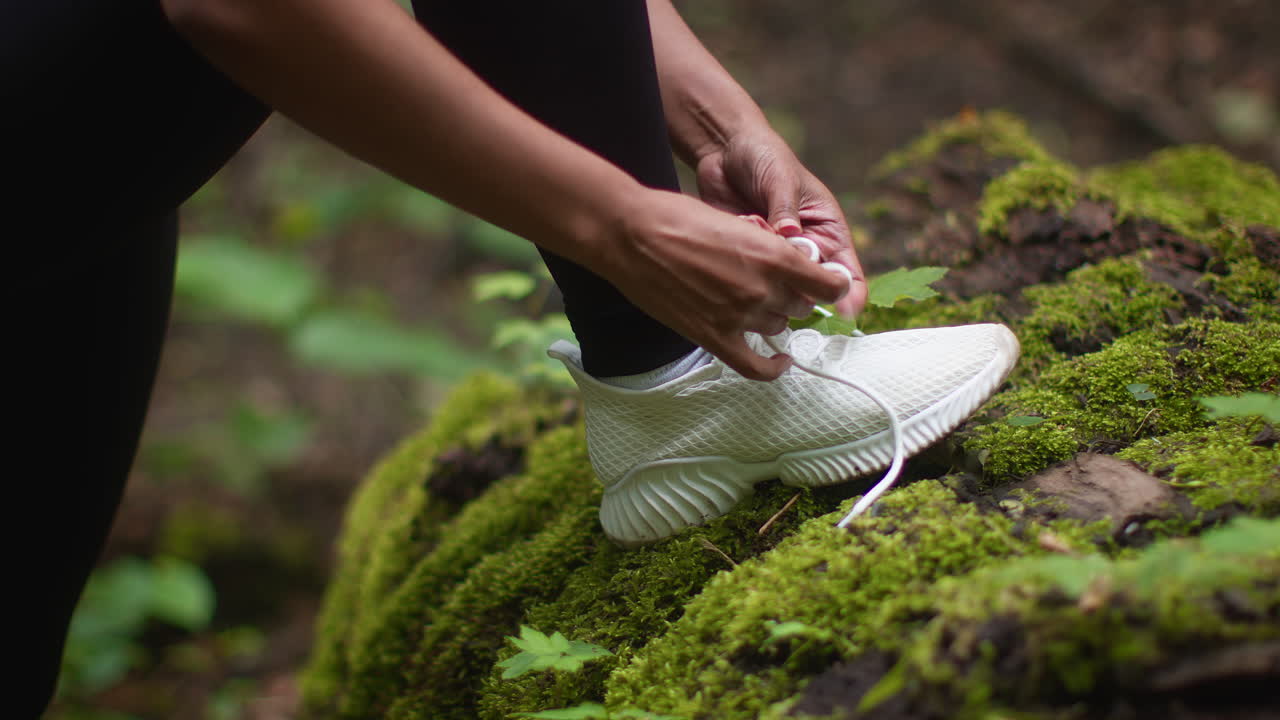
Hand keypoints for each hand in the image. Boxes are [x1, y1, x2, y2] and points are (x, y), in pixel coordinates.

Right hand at [600, 189, 849, 380]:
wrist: (631, 235)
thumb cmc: (677, 217)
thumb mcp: (736, 221)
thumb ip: (766, 245)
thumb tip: (789, 259)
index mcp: (773, 256)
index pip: (827, 284)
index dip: (832, 284)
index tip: (828, 283)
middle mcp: (762, 289)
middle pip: (801, 306)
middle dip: (794, 295)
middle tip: (777, 282)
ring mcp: (737, 316)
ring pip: (777, 328)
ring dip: (773, 316)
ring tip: (755, 300)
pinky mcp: (713, 336)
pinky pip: (754, 366)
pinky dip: (773, 368)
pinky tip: (781, 361)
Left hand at [694, 130, 866, 317]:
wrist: (724, 150)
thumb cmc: (765, 157)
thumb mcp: (782, 180)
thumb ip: (786, 211)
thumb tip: (791, 238)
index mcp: (828, 231)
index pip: (847, 274)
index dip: (848, 296)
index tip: (842, 312)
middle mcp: (805, 250)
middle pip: (811, 289)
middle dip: (797, 284)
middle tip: (779, 260)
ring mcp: (776, 257)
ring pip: (778, 285)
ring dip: (766, 266)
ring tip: (754, 223)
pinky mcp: (748, 258)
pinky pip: (749, 274)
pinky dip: (742, 258)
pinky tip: (738, 223)